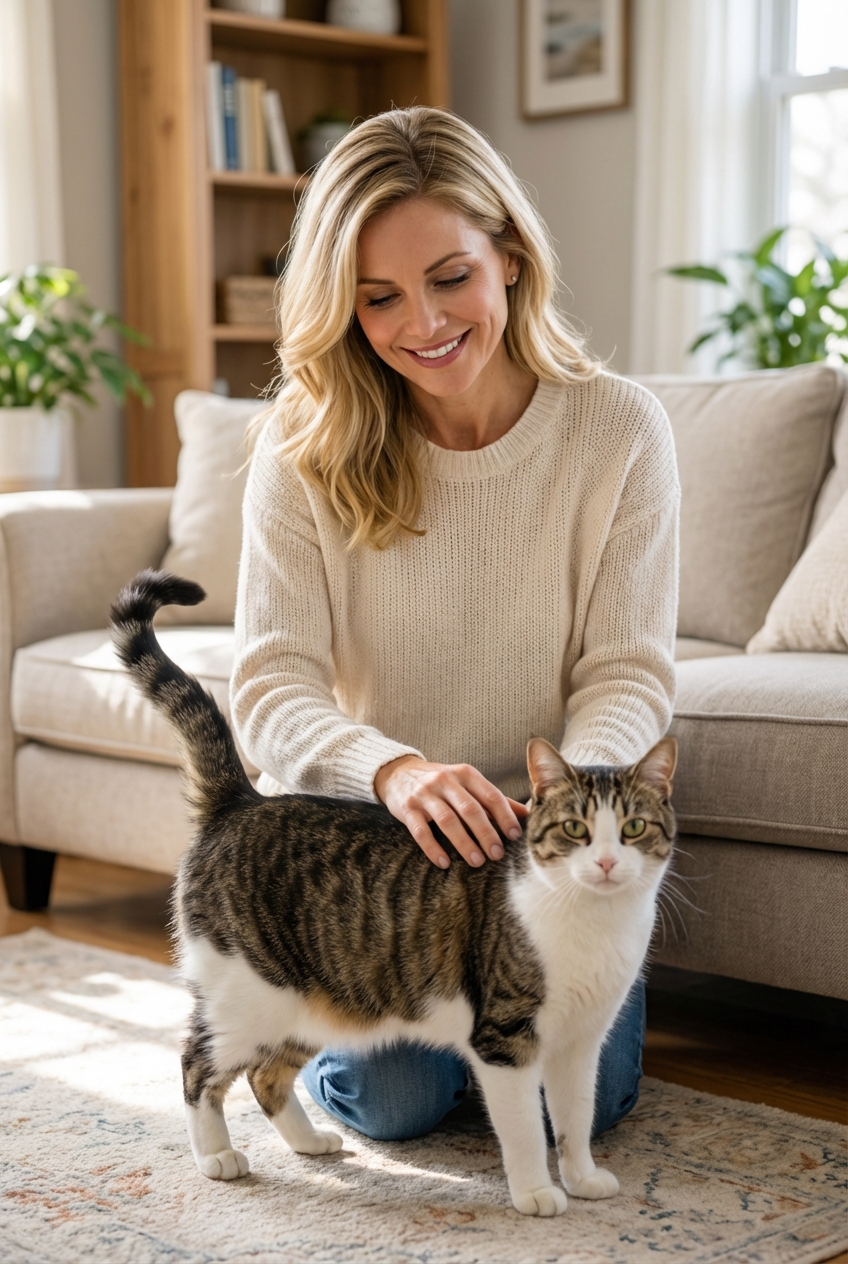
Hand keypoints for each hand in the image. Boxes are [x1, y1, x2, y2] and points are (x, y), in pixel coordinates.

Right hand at [374, 755, 527, 868]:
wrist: (398, 772)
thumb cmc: (441, 783)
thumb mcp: (467, 783)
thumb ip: (493, 798)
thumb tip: (526, 814)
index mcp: (466, 774)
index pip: (491, 795)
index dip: (504, 816)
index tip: (515, 836)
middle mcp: (446, 781)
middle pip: (470, 809)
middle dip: (486, 833)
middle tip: (498, 854)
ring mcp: (425, 794)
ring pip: (448, 820)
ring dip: (464, 843)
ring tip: (477, 862)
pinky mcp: (407, 809)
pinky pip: (420, 831)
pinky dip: (433, 848)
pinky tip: (444, 863)